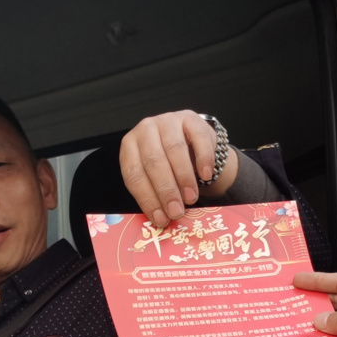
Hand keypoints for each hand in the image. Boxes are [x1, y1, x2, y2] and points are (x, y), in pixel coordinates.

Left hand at [119, 111, 240, 229]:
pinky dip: (203, 159)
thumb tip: (162, 220)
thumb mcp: (155, 177)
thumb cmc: (169, 164)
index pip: (134, 174)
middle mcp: (145, 129)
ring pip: (174, 149)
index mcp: (130, 147)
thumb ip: (155, 194)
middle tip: (176, 211)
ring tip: (191, 198)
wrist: (190, 142)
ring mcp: (168, 121)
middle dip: (166, 190)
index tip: (160, 218)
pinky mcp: (190, 117)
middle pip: (153, 162)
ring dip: (184, 177)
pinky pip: (198, 138)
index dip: (147, 199)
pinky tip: (205, 175)